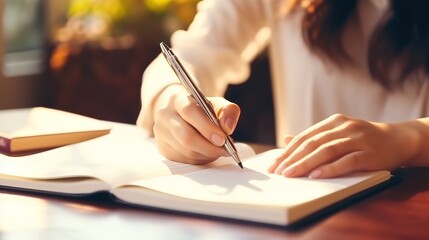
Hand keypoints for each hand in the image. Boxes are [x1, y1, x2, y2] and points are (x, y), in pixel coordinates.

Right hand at [152, 84, 240, 163]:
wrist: (182, 115)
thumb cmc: (202, 110)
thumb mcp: (218, 104)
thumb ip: (228, 111)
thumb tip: (228, 127)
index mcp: (177, 99)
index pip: (189, 112)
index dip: (207, 127)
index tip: (222, 139)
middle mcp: (165, 115)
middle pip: (186, 136)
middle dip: (208, 146)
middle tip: (224, 150)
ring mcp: (161, 133)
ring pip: (186, 151)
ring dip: (207, 154)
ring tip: (218, 150)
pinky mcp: (163, 148)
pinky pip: (185, 159)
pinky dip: (200, 159)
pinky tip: (206, 152)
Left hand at [268, 114, 418, 177]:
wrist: (397, 139)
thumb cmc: (362, 139)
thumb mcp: (337, 133)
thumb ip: (314, 137)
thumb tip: (286, 140)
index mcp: (333, 121)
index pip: (305, 137)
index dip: (288, 151)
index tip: (274, 164)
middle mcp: (344, 127)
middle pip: (313, 143)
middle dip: (293, 159)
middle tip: (278, 171)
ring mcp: (357, 139)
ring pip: (327, 151)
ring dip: (306, 164)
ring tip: (291, 174)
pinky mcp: (370, 153)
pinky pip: (347, 161)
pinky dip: (330, 168)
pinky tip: (316, 175)